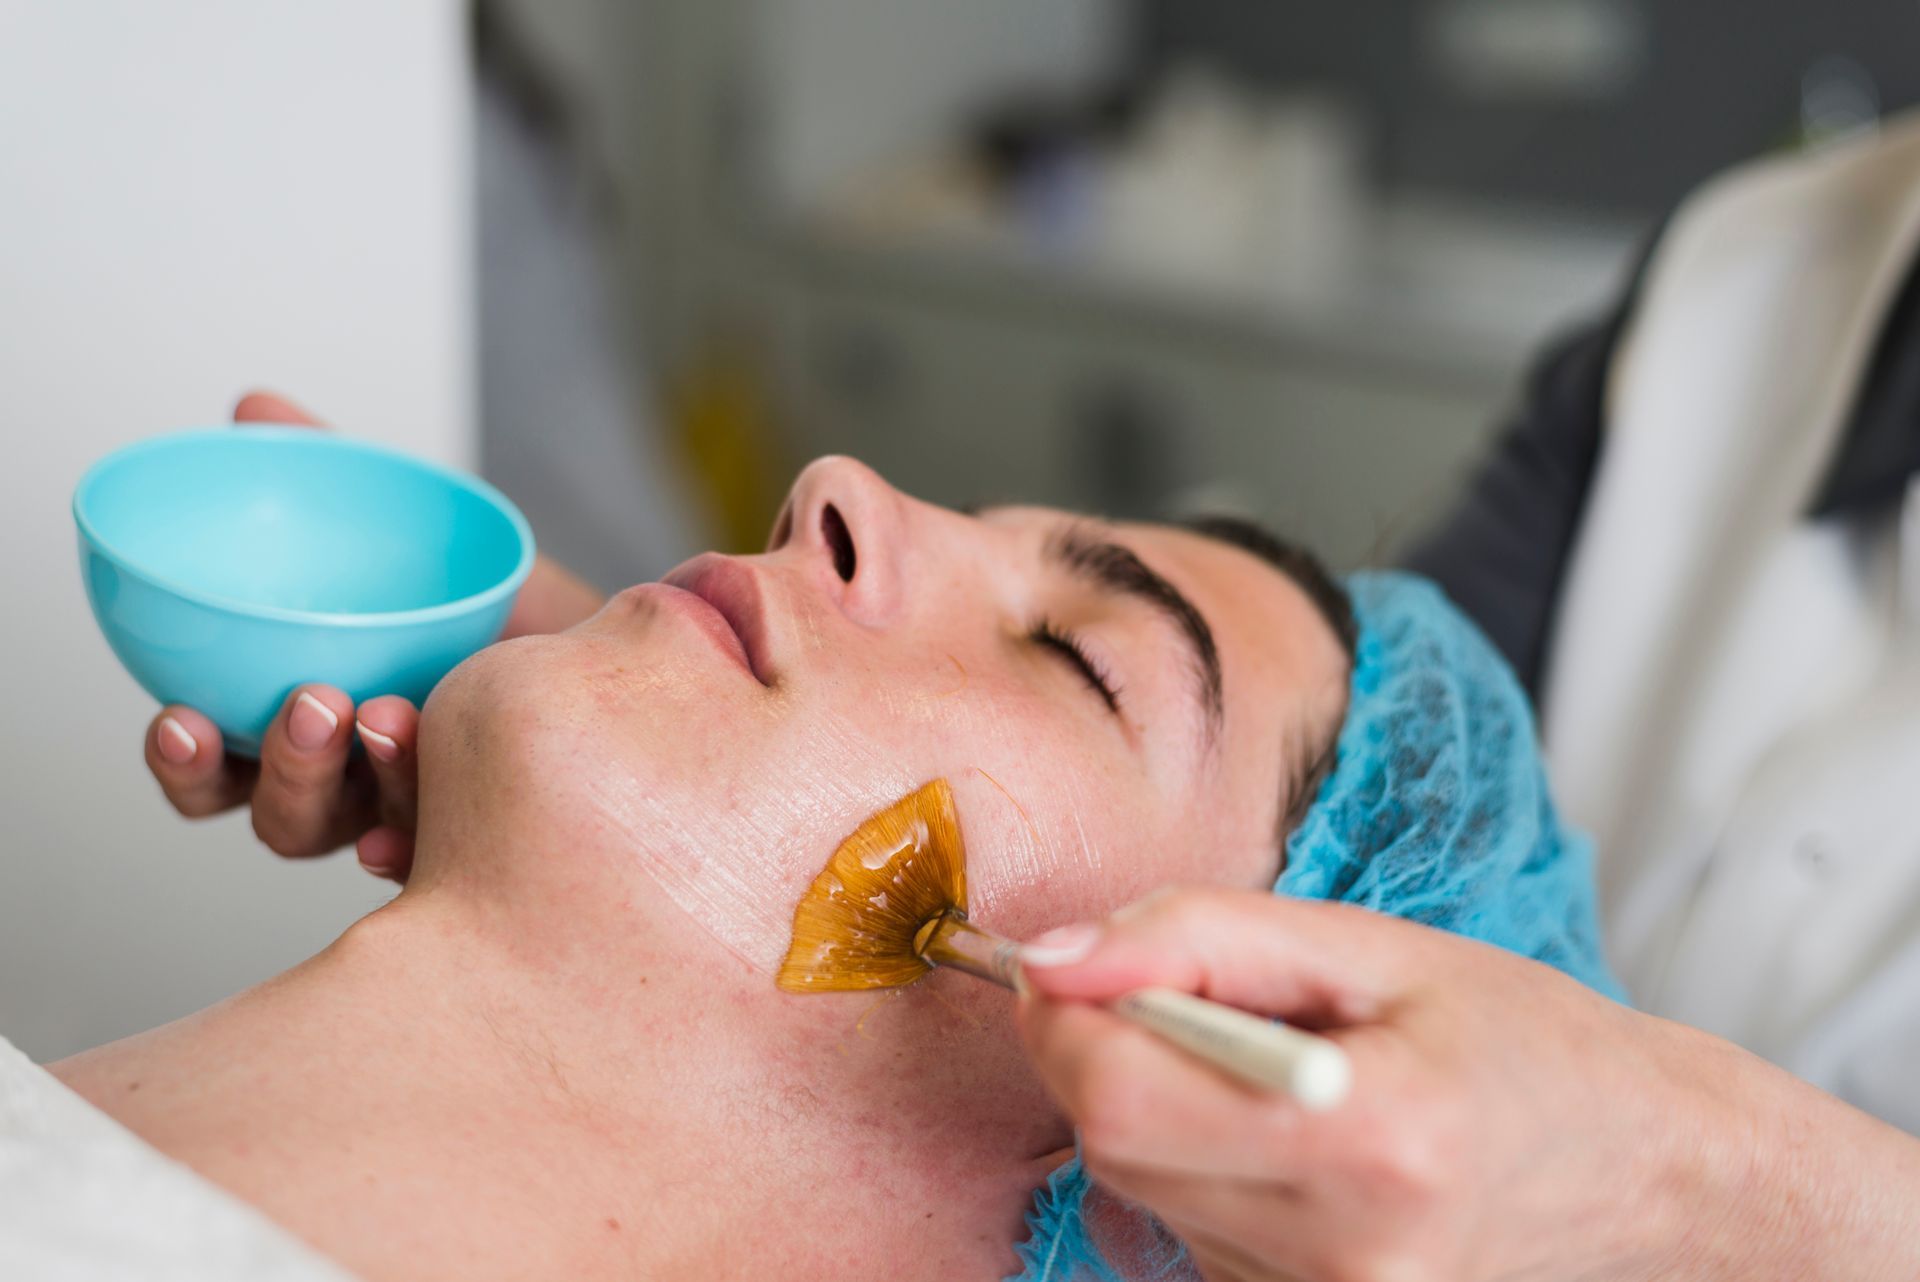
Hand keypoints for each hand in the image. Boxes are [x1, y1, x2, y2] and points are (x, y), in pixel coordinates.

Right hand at [144, 391, 606, 880]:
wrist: (627, 649)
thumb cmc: (505, 604)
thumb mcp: (429, 530)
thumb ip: (340, 475)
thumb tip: (253, 409)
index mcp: (315, 727)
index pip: (218, 765)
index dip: (183, 758)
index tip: (178, 715)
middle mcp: (361, 786)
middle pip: (280, 815)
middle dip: (278, 770)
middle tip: (313, 701)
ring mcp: (424, 814)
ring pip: (357, 837)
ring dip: (353, 788)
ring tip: (377, 714)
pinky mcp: (486, 832)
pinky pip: (443, 858)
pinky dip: (419, 841)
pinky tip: (411, 829)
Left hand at [1016, 886, 1919, 1280]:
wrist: (1644, 1173)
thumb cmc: (1517, 1041)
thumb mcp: (1371, 948)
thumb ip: (1198, 938)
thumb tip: (1052, 958)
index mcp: (1367, 1139)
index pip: (1117, 1096)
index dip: (1064, 1018)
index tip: (1077, 968)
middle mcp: (1344, 1258)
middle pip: (1114, 1148)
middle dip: (1110, 1058)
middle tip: (1193, 1005)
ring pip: (1144, 1194)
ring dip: (1170, 1122)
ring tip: (1287, 1089)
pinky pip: (1192, 1241)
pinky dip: (1209, 1182)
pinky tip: (1299, 1157)